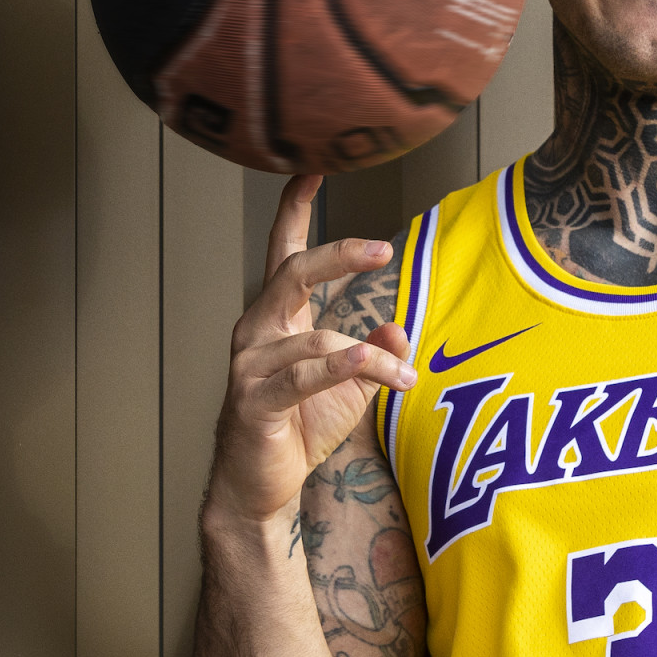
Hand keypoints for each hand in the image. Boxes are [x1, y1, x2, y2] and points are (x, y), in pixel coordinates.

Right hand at [206, 176, 415, 530]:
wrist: (257, 488)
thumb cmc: (298, 430)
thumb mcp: (350, 387)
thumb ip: (374, 353)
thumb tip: (398, 328)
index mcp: (276, 317)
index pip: (285, 253)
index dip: (295, 210)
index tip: (312, 168)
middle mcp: (257, 331)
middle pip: (293, 274)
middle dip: (338, 255)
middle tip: (381, 249)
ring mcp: (250, 365)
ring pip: (316, 336)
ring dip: (369, 356)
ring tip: (406, 376)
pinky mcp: (256, 401)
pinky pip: (301, 375)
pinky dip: (337, 366)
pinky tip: (366, 362)